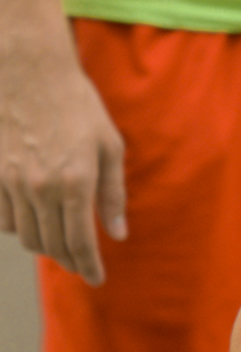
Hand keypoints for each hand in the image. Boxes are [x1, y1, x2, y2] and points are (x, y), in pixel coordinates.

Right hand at [0, 47, 126, 285]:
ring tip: (61, 247)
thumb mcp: (109, 146)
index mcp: (77, 182)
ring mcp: (12, 182)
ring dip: (45, 247)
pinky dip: (19, 228)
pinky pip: (3, 219)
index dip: (89, 266)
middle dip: (69, 261)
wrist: (28, 73)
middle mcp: (42, 188)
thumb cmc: (77, 105)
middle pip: (52, 245)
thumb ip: (113, 193)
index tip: (96, 279)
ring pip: (26, 236)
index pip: (81, 242)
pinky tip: (33, 223)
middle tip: (81, 265)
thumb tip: (117, 233)